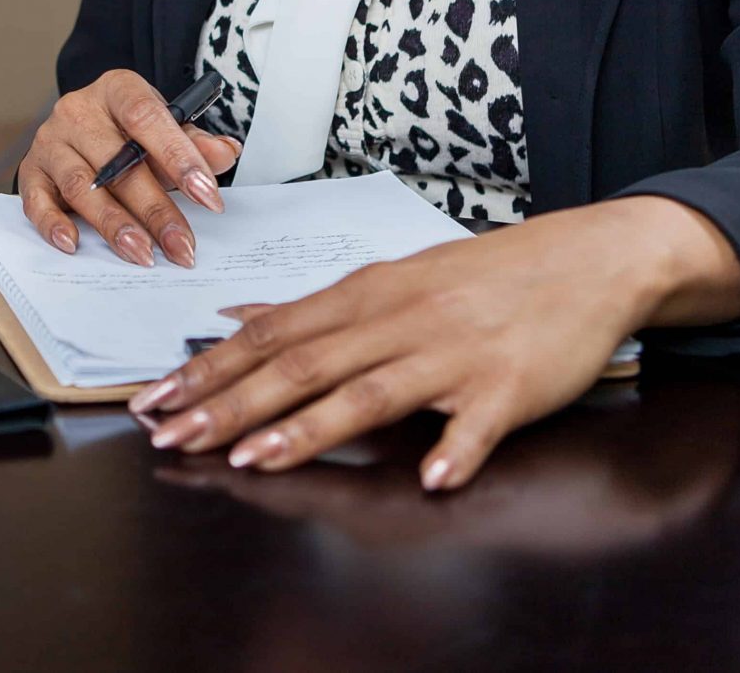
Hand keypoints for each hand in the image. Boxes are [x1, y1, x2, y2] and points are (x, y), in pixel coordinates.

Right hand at [16, 69, 241, 267]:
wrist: (83, 128)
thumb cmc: (129, 132)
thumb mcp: (167, 130)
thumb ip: (195, 143)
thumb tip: (226, 153)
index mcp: (117, 89)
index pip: (146, 117)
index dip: (179, 157)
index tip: (208, 196)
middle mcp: (77, 110)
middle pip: (117, 162)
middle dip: (155, 209)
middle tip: (181, 246)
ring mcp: (50, 141)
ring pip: (81, 185)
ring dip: (113, 223)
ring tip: (142, 254)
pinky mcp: (31, 171)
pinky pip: (36, 200)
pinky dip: (53, 224)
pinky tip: (75, 244)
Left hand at [131, 196, 739, 489]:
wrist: (582, 261)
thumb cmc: (480, 276)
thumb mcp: (391, 278)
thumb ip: (315, 308)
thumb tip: (237, 317)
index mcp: (365, 296)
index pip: (271, 334)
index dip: (210, 368)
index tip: (156, 397)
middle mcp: (398, 321)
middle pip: (302, 365)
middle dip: (230, 403)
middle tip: (174, 436)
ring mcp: (452, 353)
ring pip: (371, 392)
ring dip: (310, 428)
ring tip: (256, 460)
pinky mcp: (508, 386)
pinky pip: (478, 423)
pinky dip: (455, 449)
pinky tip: (433, 478)